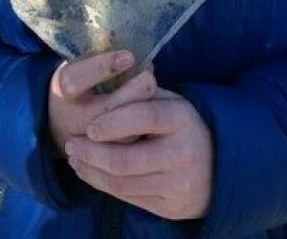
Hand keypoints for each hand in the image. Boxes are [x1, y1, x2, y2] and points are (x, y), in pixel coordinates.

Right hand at [48, 50, 156, 156]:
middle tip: (149, 78)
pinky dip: (143, 135)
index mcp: (63, 91)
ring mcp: (86, 144)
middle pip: (104, 113)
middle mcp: (72, 119)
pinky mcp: (102, 161)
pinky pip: (127, 152)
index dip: (102, 68)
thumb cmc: (79, 86)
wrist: (60, 124)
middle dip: (131, 94)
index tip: (129, 56)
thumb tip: (129, 44)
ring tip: (156, 97)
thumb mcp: (79, 66)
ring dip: (141, 116)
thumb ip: (99, 58)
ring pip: (120, 138)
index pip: (75, 80)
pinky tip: (154, 120)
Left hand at [65, 87, 213, 220]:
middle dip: (91, 154)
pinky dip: (104, 185)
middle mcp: (182, 153)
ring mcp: (178, 184)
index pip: (144, 117)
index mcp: (181, 118)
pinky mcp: (171, 207)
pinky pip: (129, 198)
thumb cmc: (180, 124)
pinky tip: (90, 173)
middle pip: (125, 159)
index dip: (112, 122)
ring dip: (91, 171)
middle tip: (69, 144)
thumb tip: (108, 80)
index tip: (89, 126)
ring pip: (122, 183)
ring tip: (74, 158)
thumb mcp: (169, 101)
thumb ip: (141, 95)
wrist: (217, 165)